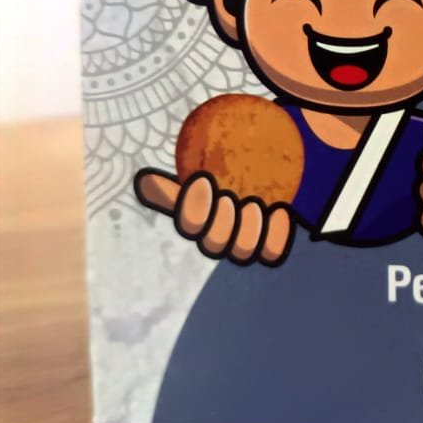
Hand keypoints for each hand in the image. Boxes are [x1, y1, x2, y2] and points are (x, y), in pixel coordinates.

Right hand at [134, 169, 295, 265]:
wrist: (272, 172)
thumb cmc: (230, 171)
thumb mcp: (203, 172)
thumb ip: (176, 182)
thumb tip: (143, 181)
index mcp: (199, 220)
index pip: (190, 223)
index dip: (193, 207)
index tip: (203, 179)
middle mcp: (220, 236)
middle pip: (214, 243)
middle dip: (221, 222)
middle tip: (230, 197)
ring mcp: (246, 241)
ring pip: (242, 251)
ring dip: (247, 230)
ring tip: (254, 205)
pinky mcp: (271, 242)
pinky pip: (272, 250)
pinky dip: (276, 233)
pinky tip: (279, 210)